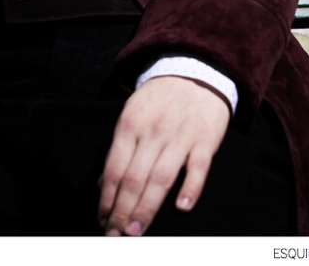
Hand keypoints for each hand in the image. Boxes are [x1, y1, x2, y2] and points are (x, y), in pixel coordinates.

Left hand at [98, 75, 229, 235]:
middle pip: (135, 177)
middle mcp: (153, 132)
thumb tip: (104, 183)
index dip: (108, 198)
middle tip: (116, 235)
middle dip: (123, 210)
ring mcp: (180, 136)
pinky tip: (181, 207)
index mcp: (131, 125)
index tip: (103, 220)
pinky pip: (198, 168)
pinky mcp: (204, 140)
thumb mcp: (132, 114)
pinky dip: (190, 188)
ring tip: (136, 230)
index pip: (115, 168)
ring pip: (161, 177)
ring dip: (147, 207)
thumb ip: (119, 148)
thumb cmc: (159, 99)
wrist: (195, 73)